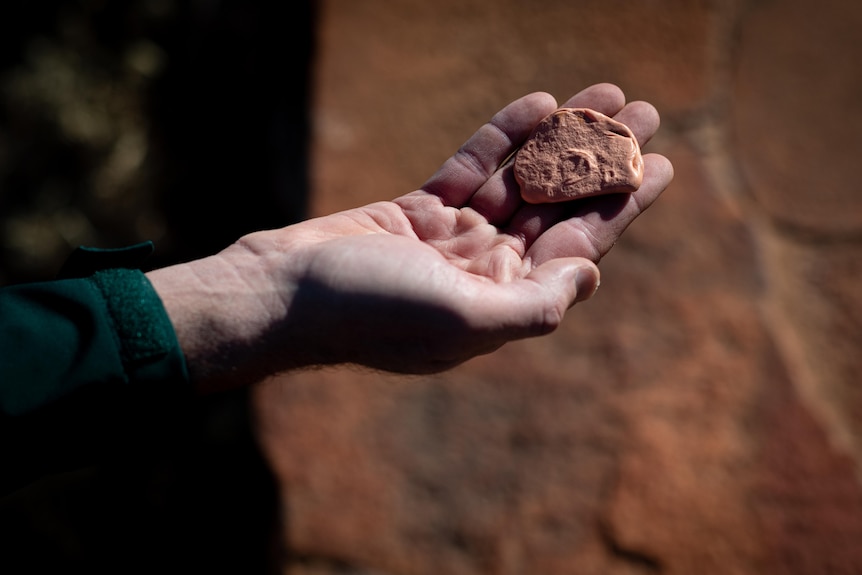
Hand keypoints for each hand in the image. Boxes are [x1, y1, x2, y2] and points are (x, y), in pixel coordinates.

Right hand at [148, 83, 673, 391]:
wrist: (282, 293)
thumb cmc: (370, 312)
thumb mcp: (463, 319)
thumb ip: (536, 303)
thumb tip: (592, 274)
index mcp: (504, 301)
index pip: (580, 245)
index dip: (624, 204)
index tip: (661, 164)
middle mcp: (485, 271)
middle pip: (559, 206)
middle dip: (601, 161)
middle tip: (643, 114)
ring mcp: (452, 238)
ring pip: (521, 180)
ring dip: (561, 138)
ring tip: (603, 94)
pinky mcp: (418, 210)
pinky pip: (472, 167)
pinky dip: (504, 137)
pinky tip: (538, 106)